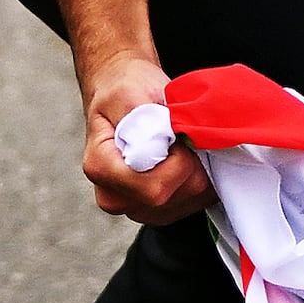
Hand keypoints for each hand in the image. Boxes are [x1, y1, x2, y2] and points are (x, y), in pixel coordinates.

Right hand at [80, 56, 209, 224]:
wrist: (124, 97)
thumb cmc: (125, 91)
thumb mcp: (129, 94)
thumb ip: (144, 120)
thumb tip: (169, 139)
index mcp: (101, 169)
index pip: (154, 187)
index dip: (179, 161)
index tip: (175, 133)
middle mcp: (113, 197)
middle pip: (175, 195)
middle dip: (192, 162)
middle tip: (182, 135)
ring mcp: (136, 208)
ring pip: (191, 199)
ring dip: (199, 168)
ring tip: (182, 144)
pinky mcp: (159, 210)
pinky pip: (198, 201)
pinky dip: (202, 176)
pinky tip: (189, 157)